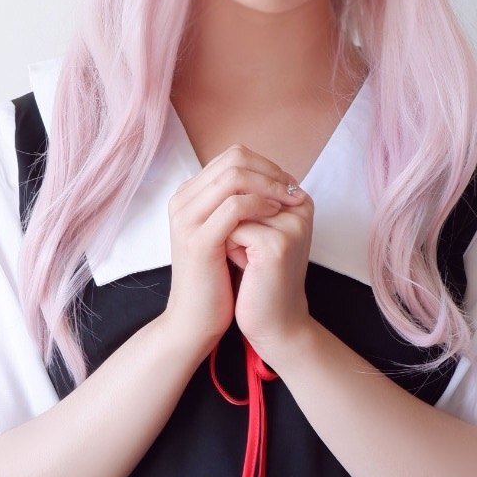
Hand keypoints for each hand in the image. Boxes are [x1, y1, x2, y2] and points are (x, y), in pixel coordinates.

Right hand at [162, 145, 307, 357]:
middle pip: (233, 159)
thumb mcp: (227, 235)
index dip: (266, 165)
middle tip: (293, 189)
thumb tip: (274, 181)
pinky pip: (234, 206)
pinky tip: (276, 216)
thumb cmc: (217, 279)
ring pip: (234, 176)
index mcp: (189, 196)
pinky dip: (260, 206)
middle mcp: (183, 201)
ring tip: (289, 202)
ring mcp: (187, 219)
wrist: (195, 319)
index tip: (289, 184)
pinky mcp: (198, 240)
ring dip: (269, 186)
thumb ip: (238, 206)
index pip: (232, 157)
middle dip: (270, 170)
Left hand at [225, 184, 314, 366]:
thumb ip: (249, 197)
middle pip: (241, 190)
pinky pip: (233, 229)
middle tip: (245, 250)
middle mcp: (301, 206)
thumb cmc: (258, 276)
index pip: (248, 176)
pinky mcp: (278, 243)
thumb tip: (223, 165)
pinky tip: (246, 268)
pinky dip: (229, 249)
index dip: (233, 207)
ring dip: (228, 234)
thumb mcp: (256, 229)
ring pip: (234, 208)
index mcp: (298, 198)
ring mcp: (292, 224)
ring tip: (247, 259)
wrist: (272, 321)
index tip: (249, 237)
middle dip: (229, 219)